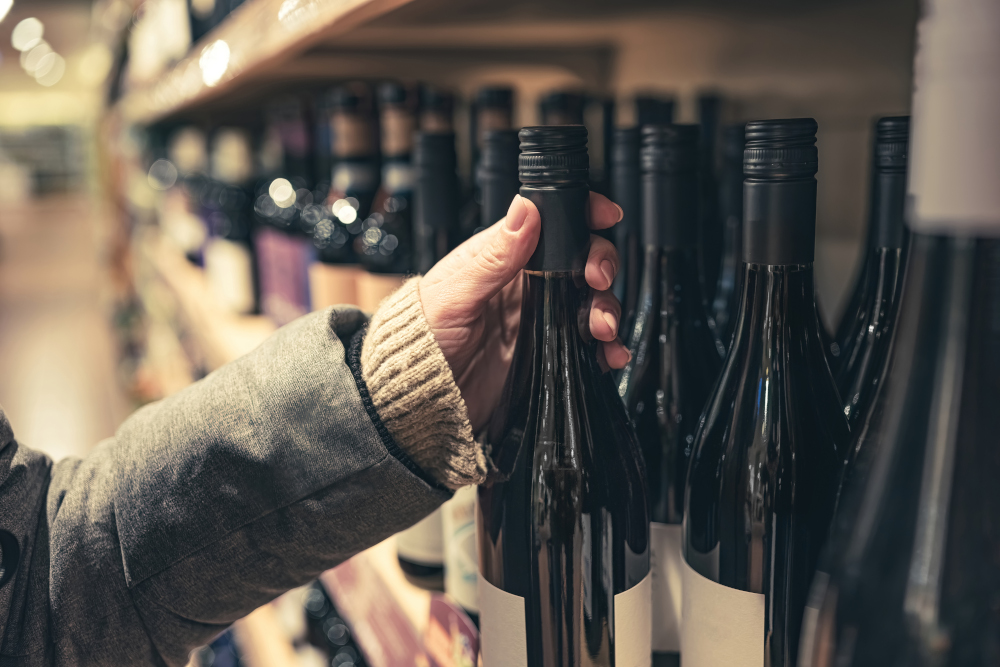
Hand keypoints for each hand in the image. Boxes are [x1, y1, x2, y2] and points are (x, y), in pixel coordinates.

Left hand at [419, 193, 629, 432]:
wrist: (420, 398)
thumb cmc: (422, 340)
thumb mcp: (455, 294)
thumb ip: (493, 256)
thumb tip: (524, 210)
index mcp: (502, 257)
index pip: (551, 223)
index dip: (582, 215)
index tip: (604, 217)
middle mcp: (526, 283)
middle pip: (581, 260)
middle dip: (601, 265)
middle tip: (597, 281)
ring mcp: (540, 317)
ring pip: (590, 301)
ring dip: (606, 309)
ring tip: (602, 328)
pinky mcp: (548, 351)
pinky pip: (588, 344)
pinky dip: (606, 348)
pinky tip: (609, 354)